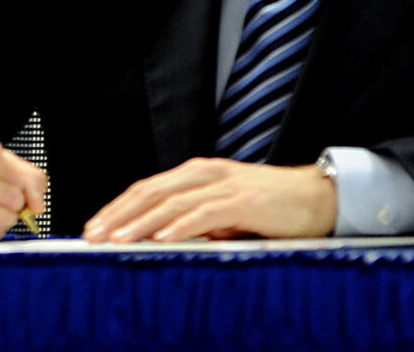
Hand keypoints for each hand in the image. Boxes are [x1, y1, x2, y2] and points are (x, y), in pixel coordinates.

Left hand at [83, 158, 336, 242]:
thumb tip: (162, 239)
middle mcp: (206, 174)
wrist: (319, 197)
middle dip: (119, 214)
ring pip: (172, 202)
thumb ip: (196, 221)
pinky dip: (182, 225)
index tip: (95, 227)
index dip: (118, 207)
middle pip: (151, 192)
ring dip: (142, 223)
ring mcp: (225, 185)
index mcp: (197, 174)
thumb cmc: (272, 207)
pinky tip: (163, 238)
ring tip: (118, 239)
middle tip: (94, 235)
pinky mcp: (245, 201)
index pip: (148, 189)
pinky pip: (206, 213)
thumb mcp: (225, 213)